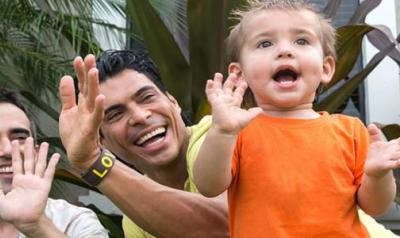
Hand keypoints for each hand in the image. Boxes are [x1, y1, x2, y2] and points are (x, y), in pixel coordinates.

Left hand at [0, 138, 58, 228]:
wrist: (23, 220)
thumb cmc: (11, 212)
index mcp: (18, 181)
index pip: (17, 163)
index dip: (15, 153)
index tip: (15, 142)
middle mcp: (28, 179)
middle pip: (29, 161)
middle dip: (28, 149)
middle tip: (29, 138)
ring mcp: (37, 181)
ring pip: (39, 164)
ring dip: (42, 154)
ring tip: (44, 143)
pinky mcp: (45, 185)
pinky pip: (49, 173)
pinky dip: (52, 164)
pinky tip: (56, 156)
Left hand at [59, 55, 104, 170]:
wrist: (80, 154)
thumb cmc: (75, 134)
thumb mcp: (66, 112)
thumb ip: (67, 95)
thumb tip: (66, 77)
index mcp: (82, 104)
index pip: (81, 84)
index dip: (80, 72)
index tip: (79, 58)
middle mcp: (88, 108)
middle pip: (89, 87)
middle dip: (89, 72)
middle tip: (90, 57)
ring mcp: (91, 117)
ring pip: (93, 98)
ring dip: (94, 85)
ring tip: (94, 71)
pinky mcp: (91, 128)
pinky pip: (96, 116)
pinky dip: (99, 107)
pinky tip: (101, 97)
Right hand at [206, 73, 261, 134]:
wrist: (227, 129)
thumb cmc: (237, 125)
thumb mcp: (248, 117)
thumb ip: (254, 112)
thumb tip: (261, 110)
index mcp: (235, 103)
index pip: (238, 93)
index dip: (241, 87)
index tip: (244, 82)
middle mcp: (227, 101)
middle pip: (228, 88)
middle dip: (230, 81)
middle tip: (234, 74)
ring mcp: (220, 101)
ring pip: (218, 89)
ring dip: (218, 82)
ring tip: (218, 74)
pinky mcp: (214, 102)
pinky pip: (210, 93)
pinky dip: (209, 87)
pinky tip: (209, 81)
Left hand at [364, 124, 399, 177]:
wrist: (372, 169)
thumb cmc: (376, 156)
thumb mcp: (375, 144)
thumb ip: (374, 134)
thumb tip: (371, 124)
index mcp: (393, 145)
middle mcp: (394, 152)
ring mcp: (391, 159)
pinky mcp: (386, 165)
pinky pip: (393, 164)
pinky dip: (398, 163)